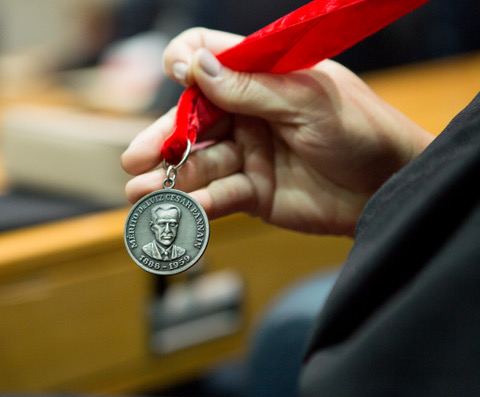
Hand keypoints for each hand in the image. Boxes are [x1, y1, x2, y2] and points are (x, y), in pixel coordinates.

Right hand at [121, 28, 432, 235]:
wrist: (390, 188)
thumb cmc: (362, 131)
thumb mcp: (309, 101)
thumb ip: (252, 88)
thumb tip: (195, 65)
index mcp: (262, 78)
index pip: (211, 58)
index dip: (187, 63)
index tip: (176, 76)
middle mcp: (248, 113)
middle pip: (192, 121)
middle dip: (163, 139)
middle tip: (135, 160)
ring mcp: (248, 153)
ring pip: (199, 163)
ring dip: (170, 178)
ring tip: (141, 193)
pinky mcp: (253, 191)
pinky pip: (219, 196)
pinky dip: (200, 204)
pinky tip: (183, 210)